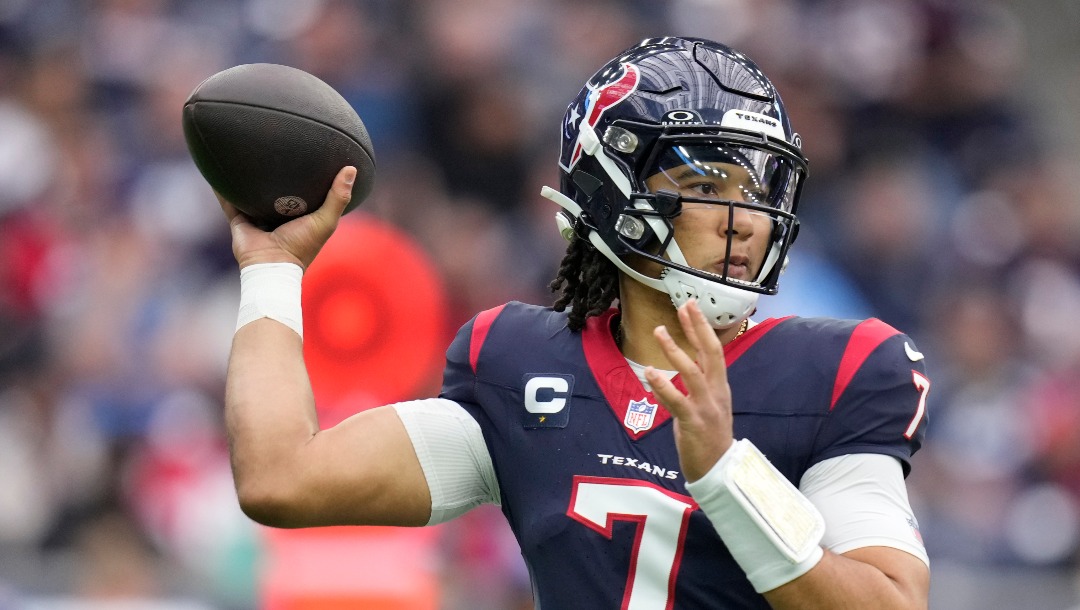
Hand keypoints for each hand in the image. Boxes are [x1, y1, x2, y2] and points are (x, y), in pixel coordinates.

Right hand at [217, 166, 356, 269]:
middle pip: (275, 190)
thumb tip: (351, 168)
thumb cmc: (302, 245)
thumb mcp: (326, 220)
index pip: (304, 191)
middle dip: (274, 173)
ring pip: (250, 193)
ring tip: (243, 153)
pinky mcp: (239, 220)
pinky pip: (228, 201)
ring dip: (246, 179)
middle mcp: (278, 214)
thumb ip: (338, 197)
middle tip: (274, 147)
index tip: (309, 153)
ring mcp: (258, 217)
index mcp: (299, 215)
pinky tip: (216, 169)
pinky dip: (221, 188)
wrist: (272, 266)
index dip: (307, 175)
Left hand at [645, 299, 734, 481]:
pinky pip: (677, 400)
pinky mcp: (693, 422)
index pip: (713, 350)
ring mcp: (706, 407)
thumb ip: (701, 383)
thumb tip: (689, 360)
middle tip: (685, 305)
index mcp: (720, 387)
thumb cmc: (710, 437)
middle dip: (697, 327)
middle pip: (711, 353)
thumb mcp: (709, 404)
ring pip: (692, 372)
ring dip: (675, 350)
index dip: (701, 328)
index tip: (691, 307)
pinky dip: (664, 384)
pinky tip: (651, 371)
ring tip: (659, 331)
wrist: (720, 471)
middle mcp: (716, 393)